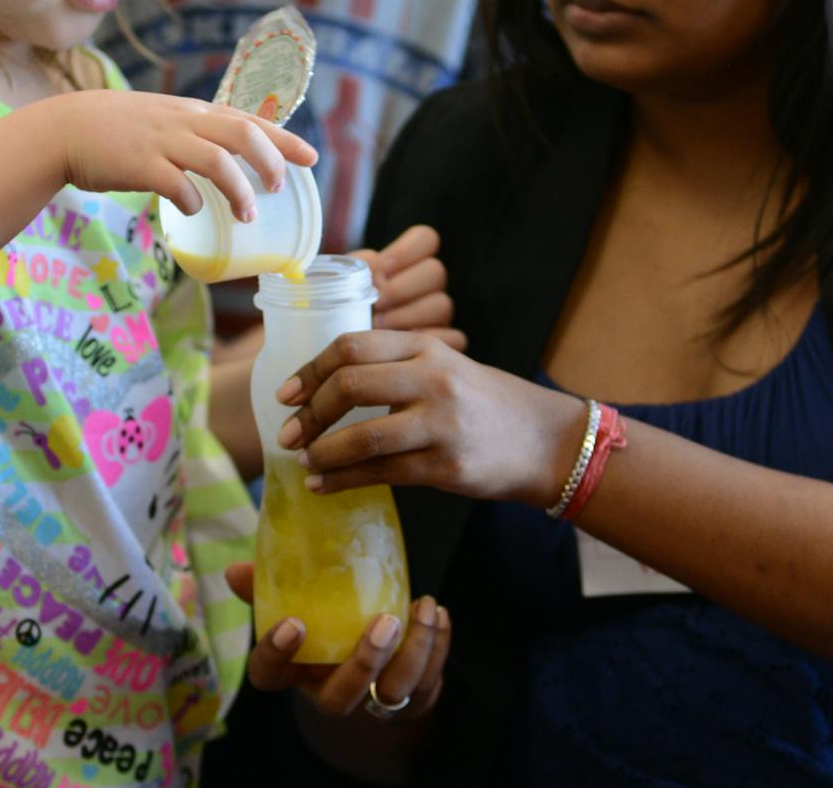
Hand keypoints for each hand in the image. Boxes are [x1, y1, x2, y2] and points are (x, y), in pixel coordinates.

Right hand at [42, 92, 316, 220]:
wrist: (65, 128)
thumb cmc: (115, 130)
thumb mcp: (161, 120)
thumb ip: (191, 134)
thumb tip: (224, 162)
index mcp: (192, 112)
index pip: (249, 119)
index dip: (284, 139)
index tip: (312, 158)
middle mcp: (183, 121)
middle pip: (242, 134)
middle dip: (271, 161)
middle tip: (279, 188)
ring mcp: (162, 141)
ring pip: (216, 160)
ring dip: (238, 190)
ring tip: (248, 215)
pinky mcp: (139, 164)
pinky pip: (176, 183)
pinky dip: (192, 199)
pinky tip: (194, 209)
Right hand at [224, 562, 448, 721]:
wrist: (371, 650)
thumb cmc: (324, 621)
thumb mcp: (295, 602)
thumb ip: (268, 586)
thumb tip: (235, 570)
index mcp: (294, 670)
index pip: (268, 676)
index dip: (275, 655)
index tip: (294, 623)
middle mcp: (330, 690)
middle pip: (339, 700)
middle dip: (363, 664)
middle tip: (384, 623)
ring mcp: (371, 697)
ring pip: (394, 692)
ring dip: (415, 651)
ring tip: (422, 609)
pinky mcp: (410, 695)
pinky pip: (428, 680)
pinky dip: (438, 646)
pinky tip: (437, 613)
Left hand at [275, 330, 574, 506]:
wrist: (547, 441)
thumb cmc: (486, 404)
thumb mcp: (445, 367)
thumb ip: (396, 367)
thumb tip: (327, 385)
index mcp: (426, 348)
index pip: (352, 345)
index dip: (310, 369)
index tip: (285, 393)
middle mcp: (433, 380)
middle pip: (349, 384)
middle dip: (309, 412)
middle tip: (287, 433)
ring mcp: (441, 423)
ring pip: (362, 435)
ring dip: (322, 451)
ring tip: (304, 461)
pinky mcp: (447, 466)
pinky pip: (382, 473)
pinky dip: (344, 481)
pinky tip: (324, 486)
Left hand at [348, 225, 465, 350]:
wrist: (345, 361)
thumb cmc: (340, 315)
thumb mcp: (342, 286)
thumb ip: (356, 270)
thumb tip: (369, 268)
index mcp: (407, 263)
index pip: (425, 239)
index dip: (405, 251)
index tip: (379, 271)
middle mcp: (428, 287)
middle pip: (435, 272)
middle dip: (399, 290)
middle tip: (374, 306)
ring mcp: (439, 317)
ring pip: (442, 304)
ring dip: (407, 317)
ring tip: (376, 329)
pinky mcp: (448, 346)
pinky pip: (453, 338)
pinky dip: (426, 342)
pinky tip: (399, 351)